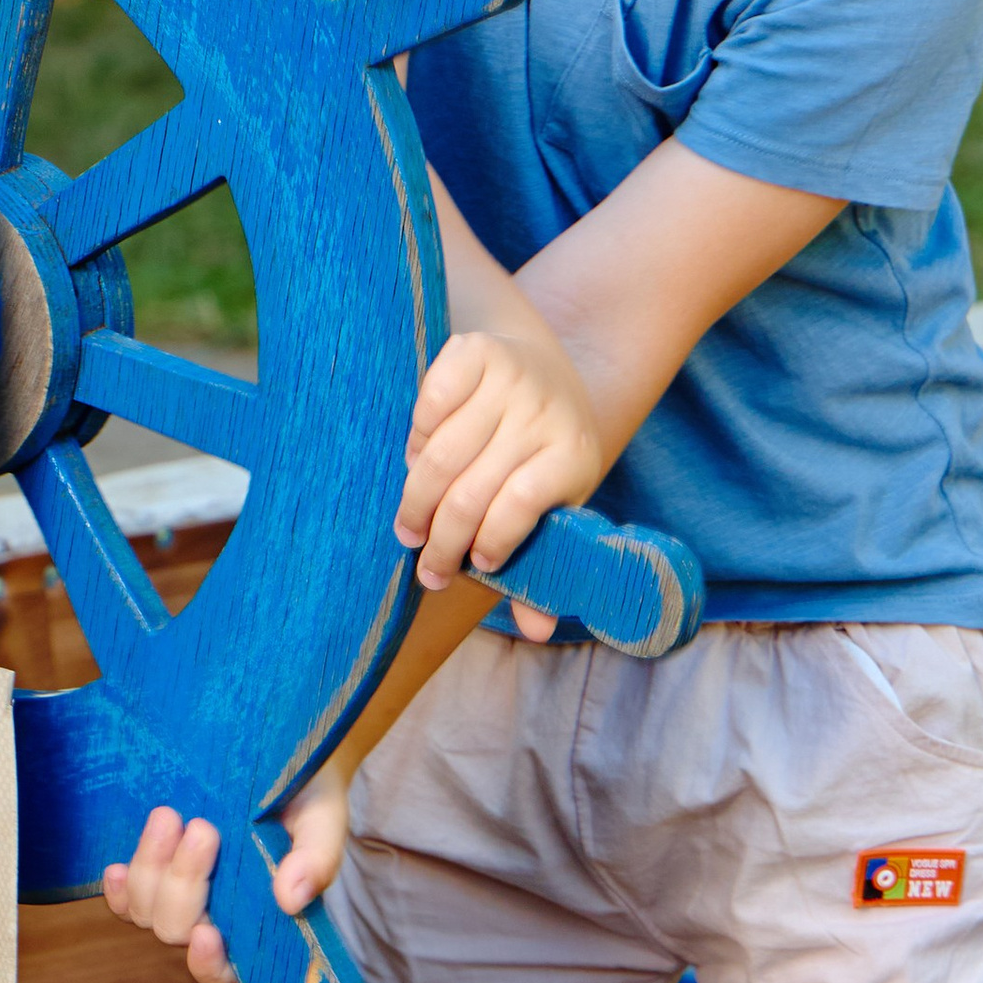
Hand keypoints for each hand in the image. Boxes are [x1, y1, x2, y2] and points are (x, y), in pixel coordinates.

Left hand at [102, 764, 350, 982]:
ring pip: (146, 912)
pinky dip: (118, 889)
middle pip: (178, 930)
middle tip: (203, 829)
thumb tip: (291, 899)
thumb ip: (316, 859)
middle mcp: (216, 920)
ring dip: (151, 869)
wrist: (280, 754)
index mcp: (260, 925)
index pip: (227, 973)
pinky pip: (124, 899)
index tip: (208, 934)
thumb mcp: (322, 822)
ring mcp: (180, 897)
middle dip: (183, 885)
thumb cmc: (307, 798)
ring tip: (168, 816)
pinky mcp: (155, 871)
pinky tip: (117, 866)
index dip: (209, 965)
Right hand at [396, 320, 604, 639]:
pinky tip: (416, 460)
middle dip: (440, 539)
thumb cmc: (543, 450)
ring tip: (410, 526)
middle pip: (471, 490)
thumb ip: (546, 562)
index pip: (519, 508)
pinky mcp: (475, 351)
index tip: (472, 566)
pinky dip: (415, 439)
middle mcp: (544, 411)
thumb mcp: (558, 500)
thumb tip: (537, 631)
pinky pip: (428, 405)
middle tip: (424, 564)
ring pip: (440, 454)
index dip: (488, 543)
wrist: (541, 363)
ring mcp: (509, 377)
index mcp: (573, 454)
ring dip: (417, 499)